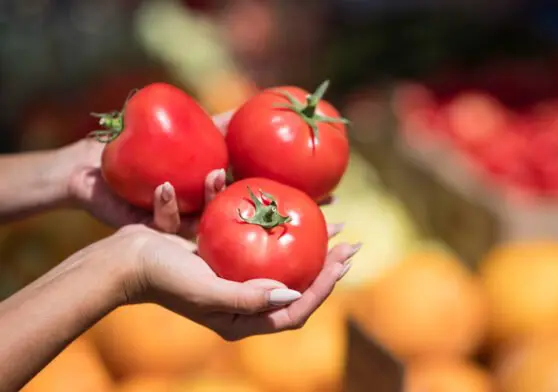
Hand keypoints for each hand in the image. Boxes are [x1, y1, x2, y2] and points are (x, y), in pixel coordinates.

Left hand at [64, 111, 235, 236]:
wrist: (89, 166)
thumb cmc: (137, 145)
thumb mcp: (179, 130)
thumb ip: (214, 124)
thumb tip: (250, 108)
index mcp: (207, 192)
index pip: (235, 190)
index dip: (250, 183)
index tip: (261, 164)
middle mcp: (195, 212)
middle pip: (221, 209)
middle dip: (229, 193)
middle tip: (229, 171)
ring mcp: (173, 223)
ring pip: (197, 221)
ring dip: (206, 200)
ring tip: (211, 176)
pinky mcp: (148, 230)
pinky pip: (162, 223)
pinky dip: (166, 207)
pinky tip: (164, 187)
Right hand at [100, 222, 356, 339]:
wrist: (125, 259)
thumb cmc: (163, 278)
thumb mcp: (207, 291)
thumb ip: (248, 296)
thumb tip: (293, 294)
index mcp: (242, 317)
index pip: (296, 310)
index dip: (325, 288)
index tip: (344, 260)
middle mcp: (242, 300)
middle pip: (295, 285)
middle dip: (325, 264)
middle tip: (350, 242)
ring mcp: (234, 276)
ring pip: (282, 259)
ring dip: (306, 240)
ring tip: (332, 219)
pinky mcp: (223, 255)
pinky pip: (255, 239)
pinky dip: (270, 222)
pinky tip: (285, 201)